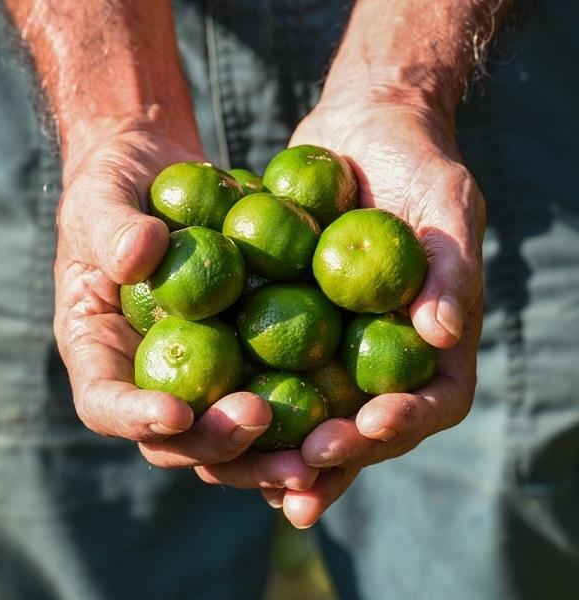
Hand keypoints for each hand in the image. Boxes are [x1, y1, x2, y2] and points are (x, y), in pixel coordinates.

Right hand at [54, 126, 317, 491]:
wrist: (163, 173)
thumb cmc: (117, 182)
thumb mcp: (102, 194)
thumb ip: (112, 226)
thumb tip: (138, 254)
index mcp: (102, 348)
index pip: (105, 401)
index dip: (135, 417)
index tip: (175, 413)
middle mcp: (154, 371)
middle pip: (176, 436)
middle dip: (215, 440)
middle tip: (258, 419)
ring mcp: (204, 366)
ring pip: (229, 429)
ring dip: (266, 449)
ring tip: (310, 451)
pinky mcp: (247, 351)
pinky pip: (272, 385)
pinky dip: (300, 409)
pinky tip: (340, 413)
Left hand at [257, 99, 484, 526]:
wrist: (364, 130)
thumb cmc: (418, 163)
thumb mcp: (447, 204)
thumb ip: (450, 267)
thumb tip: (441, 334)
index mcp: (434, 341)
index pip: (435, 400)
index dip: (407, 421)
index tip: (369, 424)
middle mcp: (386, 354)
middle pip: (370, 425)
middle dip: (339, 452)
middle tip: (301, 466)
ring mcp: (338, 343)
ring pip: (316, 411)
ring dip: (287, 447)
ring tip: (249, 469)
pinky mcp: (291, 322)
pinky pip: (270, 367)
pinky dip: (247, 396)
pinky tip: (210, 415)